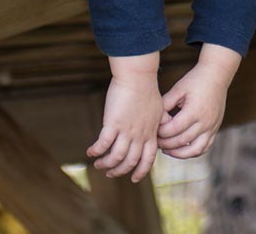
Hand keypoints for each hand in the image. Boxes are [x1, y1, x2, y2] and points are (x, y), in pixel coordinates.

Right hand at [87, 55, 163, 181]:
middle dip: (119, 171)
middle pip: (130, 162)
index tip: (134, 179)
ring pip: (116, 157)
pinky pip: (103, 144)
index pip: (148, 159)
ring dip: (106, 164)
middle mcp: (140, 136)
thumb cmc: (147, 89)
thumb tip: (166, 126)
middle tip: (110, 173)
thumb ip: (162, 121)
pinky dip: (96, 151)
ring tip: (98, 165)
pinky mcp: (113, 124)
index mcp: (151, 133)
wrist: (138, 76)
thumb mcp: (159, 108)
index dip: (141, 171)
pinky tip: (90, 152)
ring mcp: (127, 131)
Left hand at [158, 46, 240, 158]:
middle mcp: (205, 122)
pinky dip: (192, 152)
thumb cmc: (195, 80)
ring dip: (179, 153)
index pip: (173, 129)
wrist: (217, 75)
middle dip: (165, 143)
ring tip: (166, 150)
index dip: (160, 133)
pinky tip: (181, 150)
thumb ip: (165, 104)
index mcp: (194, 111)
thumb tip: (154, 121)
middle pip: (181, 141)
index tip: (152, 131)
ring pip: (195, 150)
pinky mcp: (215, 129)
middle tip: (155, 142)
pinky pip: (204, 147)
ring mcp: (212, 127)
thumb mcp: (178, 89)